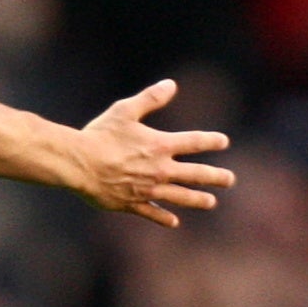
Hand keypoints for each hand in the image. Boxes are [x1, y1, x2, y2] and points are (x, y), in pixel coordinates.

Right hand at [71, 79, 233, 227]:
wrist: (78, 164)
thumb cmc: (99, 135)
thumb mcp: (124, 111)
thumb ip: (150, 98)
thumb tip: (171, 85)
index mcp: (160, 145)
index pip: (194, 142)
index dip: (211, 141)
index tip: (223, 142)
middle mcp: (159, 170)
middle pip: (196, 174)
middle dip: (216, 177)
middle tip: (229, 180)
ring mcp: (148, 189)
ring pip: (180, 197)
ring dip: (198, 199)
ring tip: (211, 202)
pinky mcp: (132, 203)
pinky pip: (153, 212)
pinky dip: (164, 217)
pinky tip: (174, 222)